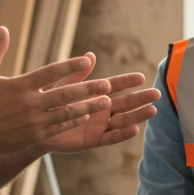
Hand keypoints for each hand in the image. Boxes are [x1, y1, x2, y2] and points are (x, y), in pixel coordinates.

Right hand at [0, 27, 117, 157]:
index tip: (88, 60)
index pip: (50, 72)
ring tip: (106, 101)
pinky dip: (74, 121)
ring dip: (88, 106)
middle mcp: (29, 104)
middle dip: (88, 88)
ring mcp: (33, 122)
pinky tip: (86, 115)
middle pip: (65, 94)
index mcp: (20, 86)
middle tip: (108, 83)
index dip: (70, 66)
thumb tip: (3, 28)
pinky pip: (59, 128)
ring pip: (67, 113)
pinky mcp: (34, 136)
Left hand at [34, 54, 159, 154]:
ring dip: (137, 116)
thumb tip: (91, 55)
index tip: (142, 77)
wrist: (36, 127)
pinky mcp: (93, 140)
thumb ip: (77, 74)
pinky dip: (122, 134)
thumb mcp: (63, 86)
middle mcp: (101, 110)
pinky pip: (110, 137)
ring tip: (152, 110)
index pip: (116, 86)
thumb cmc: (50, 103)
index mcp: (96, 94)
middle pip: (125, 104)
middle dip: (141, 99)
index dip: (128, 82)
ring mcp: (99, 125)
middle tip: (157, 94)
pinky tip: (135, 129)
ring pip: (122, 120)